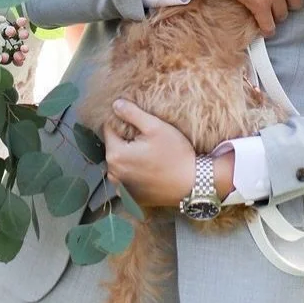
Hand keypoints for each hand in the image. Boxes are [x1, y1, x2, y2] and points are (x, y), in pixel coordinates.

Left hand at [102, 99, 233, 206]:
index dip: (123, 123)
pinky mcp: (132, 198)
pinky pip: (126, 179)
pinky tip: (149, 169)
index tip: (139, 126)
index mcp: (115, 155)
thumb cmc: (175, 154)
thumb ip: (132, 114)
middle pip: (113, 147)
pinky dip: (133, 172)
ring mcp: (122, 188)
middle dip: (125, 141)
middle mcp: (113, 174)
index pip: (109, 130)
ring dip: (128, 157)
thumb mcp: (155, 127)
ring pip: (119, 163)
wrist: (194, 184)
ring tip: (148, 154)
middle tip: (146, 139)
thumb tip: (115, 104)